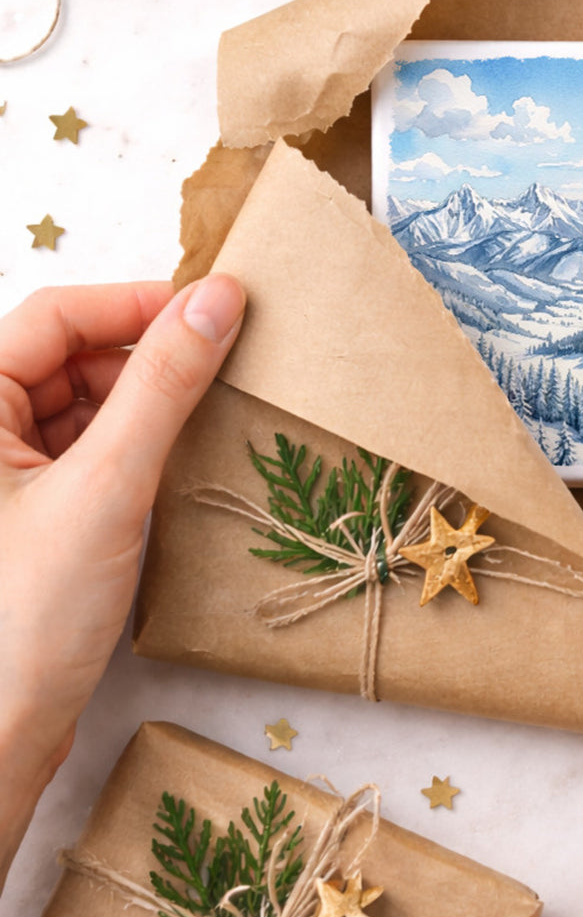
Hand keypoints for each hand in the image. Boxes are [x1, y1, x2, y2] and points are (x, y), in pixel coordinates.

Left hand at [0, 277, 244, 889]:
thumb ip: (164, 384)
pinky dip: (138, 442)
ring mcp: (6, 475)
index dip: (136, 303)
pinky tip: (181, 457)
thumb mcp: (107, 485)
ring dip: (148, 398)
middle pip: (70, 355)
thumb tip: (218, 299)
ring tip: (212, 409)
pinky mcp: (34, 511)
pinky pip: (92, 448)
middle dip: (147, 353)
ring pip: (85, 402)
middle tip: (226, 359)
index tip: (217, 308)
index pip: (55, 316)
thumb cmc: (24, 617)